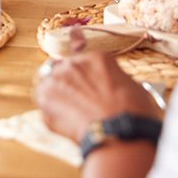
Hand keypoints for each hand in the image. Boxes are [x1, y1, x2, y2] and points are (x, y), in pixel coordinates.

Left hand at [35, 51, 160, 142]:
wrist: (119, 133)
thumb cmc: (132, 114)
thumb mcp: (130, 88)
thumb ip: (110, 81)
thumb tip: (106, 87)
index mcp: (96, 58)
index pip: (79, 45)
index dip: (77, 46)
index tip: (74, 44)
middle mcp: (73, 64)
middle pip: (63, 68)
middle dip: (69, 82)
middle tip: (81, 101)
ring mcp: (56, 79)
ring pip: (50, 83)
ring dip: (59, 95)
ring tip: (75, 114)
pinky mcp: (45, 98)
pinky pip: (45, 102)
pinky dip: (53, 112)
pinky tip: (69, 123)